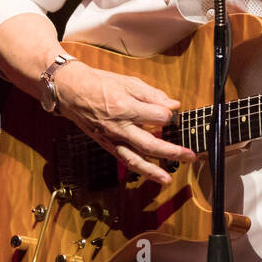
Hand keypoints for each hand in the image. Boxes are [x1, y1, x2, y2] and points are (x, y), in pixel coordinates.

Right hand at [54, 62, 195, 185]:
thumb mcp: (128, 82)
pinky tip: (151, 174)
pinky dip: (138, 169)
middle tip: (190, 155)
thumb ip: (152, 95)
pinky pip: (124, 160)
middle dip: (172, 152)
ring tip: (168, 179)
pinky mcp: (107, 145)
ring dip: (153, 171)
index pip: (157, 117)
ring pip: (135, 159)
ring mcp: (112, 138)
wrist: (71, 92)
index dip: (169, 115)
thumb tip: (174, 105)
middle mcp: (119, 127)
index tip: (174, 113)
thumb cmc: (100, 84)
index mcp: (125, 107)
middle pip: (149, 144)